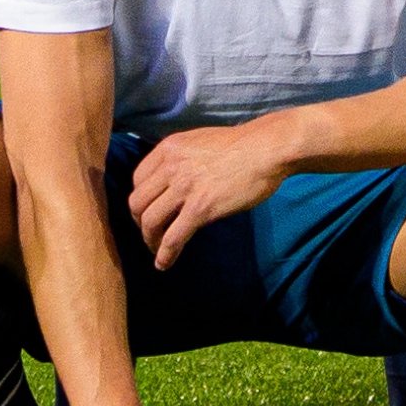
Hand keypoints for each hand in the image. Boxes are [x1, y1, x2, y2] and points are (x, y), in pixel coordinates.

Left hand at [126, 122, 296, 267]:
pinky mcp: (201, 207)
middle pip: (137, 202)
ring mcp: (185, 187)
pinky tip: (165, 264)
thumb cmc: (242, 145)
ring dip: (150, 240)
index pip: (137, 179)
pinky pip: (173, 237)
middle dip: (139, 223)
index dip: (140, 200)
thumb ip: (181, 158)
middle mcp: (171, 166)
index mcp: (169, 148)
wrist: (268, 148)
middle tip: (151, 233)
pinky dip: (165, 254)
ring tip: (157, 251)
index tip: (148, 212)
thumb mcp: (200, 141)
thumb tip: (174, 181)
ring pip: (150, 221)